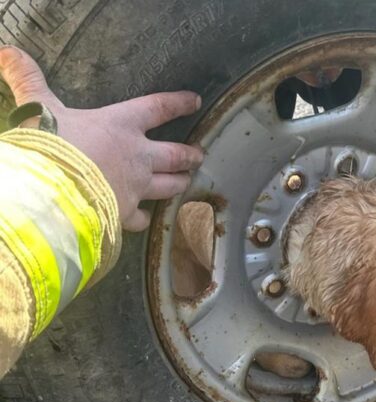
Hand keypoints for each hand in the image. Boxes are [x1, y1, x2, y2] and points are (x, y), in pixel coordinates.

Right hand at [0, 45, 203, 230]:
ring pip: (168, 186)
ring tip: (187, 182)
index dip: (178, 103)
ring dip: (179, 183)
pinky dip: (145, 219)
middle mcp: (137, 156)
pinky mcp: (125, 213)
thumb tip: (8, 51)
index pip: (158, 108)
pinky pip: (141, 218)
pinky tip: (145, 220)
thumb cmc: (49, 146)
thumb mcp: (38, 108)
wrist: (50, 192)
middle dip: (190, 155)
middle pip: (175, 154)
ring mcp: (135, 187)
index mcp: (121, 125)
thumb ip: (29, 81)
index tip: (195, 101)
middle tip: (200, 155)